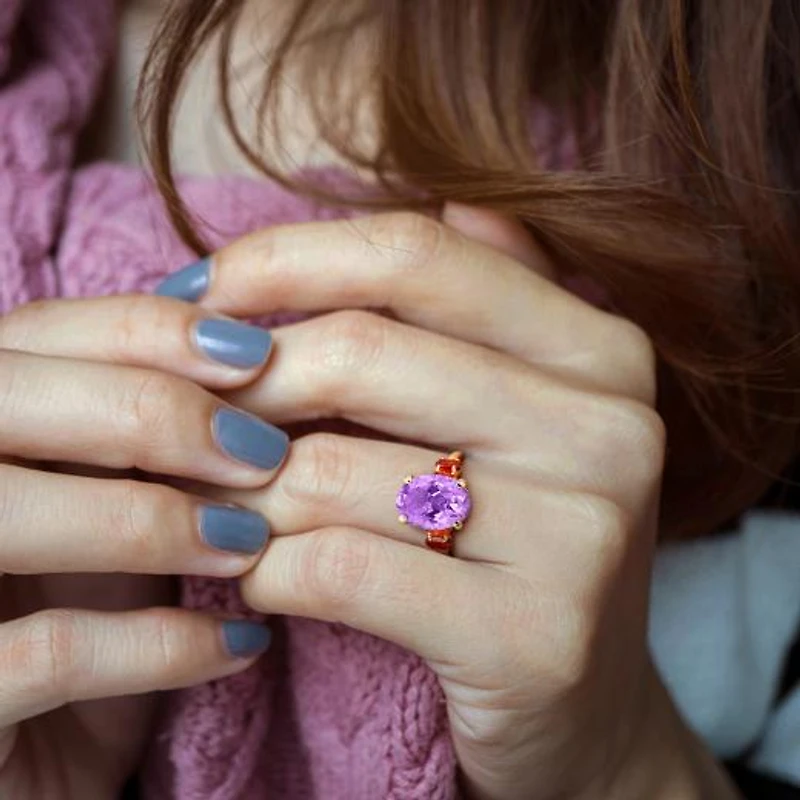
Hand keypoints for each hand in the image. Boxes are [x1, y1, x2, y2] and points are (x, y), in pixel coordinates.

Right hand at [0, 297, 288, 797]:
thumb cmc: (75, 602)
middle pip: (4, 397)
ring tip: (249, 544)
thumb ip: (140, 428)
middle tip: (262, 451)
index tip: (255, 356)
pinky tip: (239, 641)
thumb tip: (246, 345)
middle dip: (149, 412)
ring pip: (2, 516)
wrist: (35, 752)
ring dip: (151, 522)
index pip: (36, 332)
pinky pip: (44, 655)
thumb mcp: (105, 501)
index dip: (147, 330)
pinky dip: (161, 645)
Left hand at [166, 207, 739, 799]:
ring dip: (240, 493)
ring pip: (330, 471)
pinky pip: (337, 572)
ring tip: (223, 507)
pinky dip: (266, 573)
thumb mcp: (520, 411)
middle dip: (242, 387)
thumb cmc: (518, 542)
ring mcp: (582, 536)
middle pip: (363, 354)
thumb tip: (443, 193)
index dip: (285, 261)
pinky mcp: (533, 638)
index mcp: (602, 351)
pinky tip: (261, 580)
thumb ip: (487, 303)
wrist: (582, 706)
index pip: (418, 254)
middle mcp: (610, 429)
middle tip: (192, 418)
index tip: (198, 297)